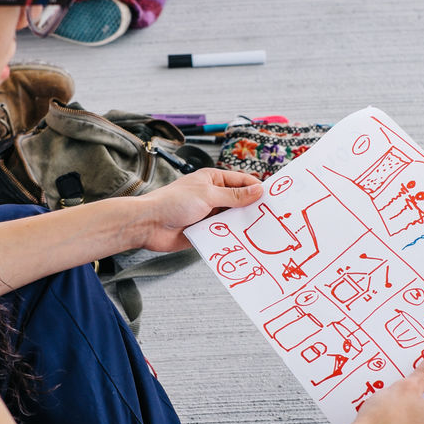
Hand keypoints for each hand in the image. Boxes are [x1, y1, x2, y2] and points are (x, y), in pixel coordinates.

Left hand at [136, 168, 262, 251]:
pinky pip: (223, 234)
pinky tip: (245, 243)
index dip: (258, 189)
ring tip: (262, 233)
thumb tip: (258, 190)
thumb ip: (234, 196)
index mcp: (213, 180)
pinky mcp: (205, 231)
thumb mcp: (207, 195)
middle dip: (253, 209)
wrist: (148, 225)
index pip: (242, 182)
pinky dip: (232, 237)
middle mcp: (213, 196)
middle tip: (274, 218)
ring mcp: (209, 214)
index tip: (274, 198)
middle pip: (240, 202)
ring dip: (243, 225)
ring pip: (233, 219)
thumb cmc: (172, 202)